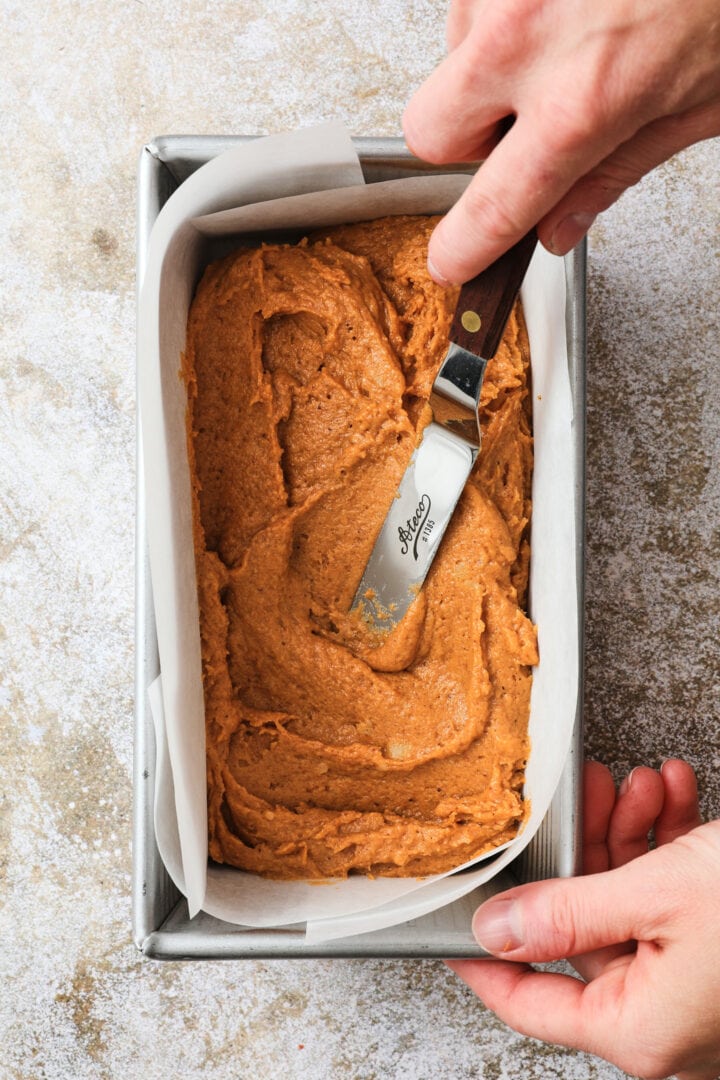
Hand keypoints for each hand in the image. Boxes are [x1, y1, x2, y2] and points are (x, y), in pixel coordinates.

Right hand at [403, 0, 719, 282]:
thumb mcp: (697, 104)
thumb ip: (616, 169)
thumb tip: (560, 224)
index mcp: (580, 101)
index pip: (492, 206)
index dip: (465, 247)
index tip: (453, 260)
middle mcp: (526, 36)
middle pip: (430, 132)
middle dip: (465, 144)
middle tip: (518, 133)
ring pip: (451, 58)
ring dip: (490, 67)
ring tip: (564, 45)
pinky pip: (473, 2)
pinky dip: (507, 14)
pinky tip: (563, 8)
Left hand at [447, 760, 719, 1079]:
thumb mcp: (658, 896)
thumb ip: (569, 914)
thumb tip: (498, 929)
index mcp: (639, 1029)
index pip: (530, 1005)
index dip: (485, 961)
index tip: (453, 928)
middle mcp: (668, 1022)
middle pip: (587, 933)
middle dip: (588, 849)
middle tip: (589, 795)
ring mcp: (698, 992)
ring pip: (633, 907)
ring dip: (635, 837)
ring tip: (645, 785)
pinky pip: (677, 904)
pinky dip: (673, 849)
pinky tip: (680, 797)